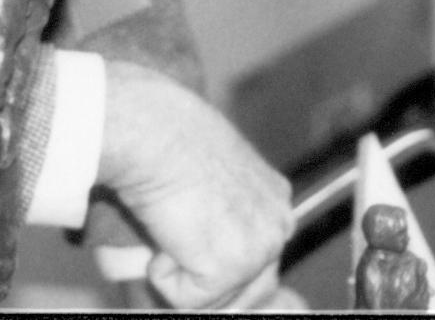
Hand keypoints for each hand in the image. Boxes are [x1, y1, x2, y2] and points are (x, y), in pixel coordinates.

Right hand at [93, 60, 291, 309]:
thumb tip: (204, 258)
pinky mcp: (228, 270)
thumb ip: (222, 216)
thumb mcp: (211, 176)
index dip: (219, 264)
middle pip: (249, 290)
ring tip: (175, 224)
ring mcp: (259, 249)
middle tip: (176, 244)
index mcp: (276, 200)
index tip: (193, 250)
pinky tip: (167, 231)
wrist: (155, 135)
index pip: (260, 261)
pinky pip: (185, 299)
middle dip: (207, 282)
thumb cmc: (172, 140)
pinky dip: (162, 274)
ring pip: (216, 299)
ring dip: (182, 273)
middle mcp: (278, 225)